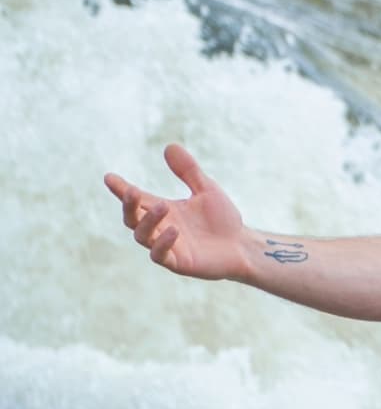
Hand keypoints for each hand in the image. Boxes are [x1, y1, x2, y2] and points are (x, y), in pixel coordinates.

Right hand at [104, 144, 249, 278]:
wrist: (242, 245)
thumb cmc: (222, 219)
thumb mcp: (206, 189)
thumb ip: (188, 170)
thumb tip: (169, 145)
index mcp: (164, 210)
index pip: (137, 199)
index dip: (121, 189)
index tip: (109, 177)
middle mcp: (160, 228)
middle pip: (132, 218)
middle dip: (129, 205)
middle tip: (132, 191)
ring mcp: (167, 246)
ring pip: (142, 236)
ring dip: (148, 221)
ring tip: (162, 206)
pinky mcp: (178, 262)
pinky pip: (160, 255)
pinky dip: (163, 242)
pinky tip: (173, 229)